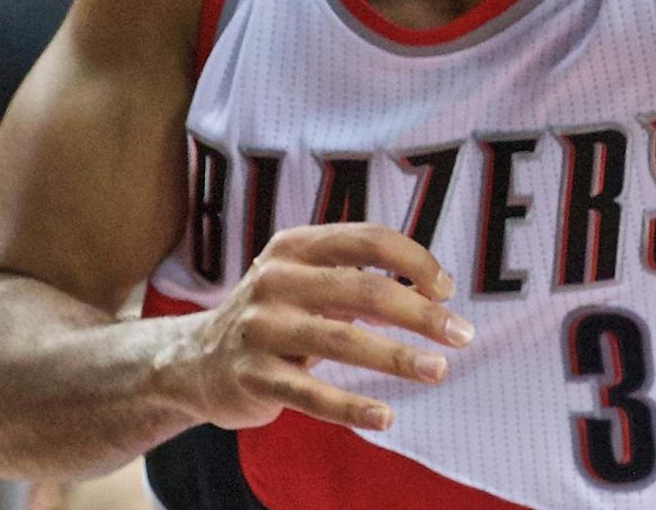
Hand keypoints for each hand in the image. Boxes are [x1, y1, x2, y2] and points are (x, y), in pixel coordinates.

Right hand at [172, 223, 473, 432]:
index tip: (447, 289)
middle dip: (419, 313)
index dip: (414, 261)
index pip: (367, 239)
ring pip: (342, 340)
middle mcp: (275, 280)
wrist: (194, 361)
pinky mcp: (254, 377)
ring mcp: (261, 328)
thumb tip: (435, 292)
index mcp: (296, 246)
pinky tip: (386, 416)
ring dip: (397, 357)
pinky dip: (352, 407)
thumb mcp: (309, 283)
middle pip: (362, 289)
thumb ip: (362, 281)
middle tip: (461, 334)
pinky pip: (311, 394)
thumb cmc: (274, 316)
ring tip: (437, 370)